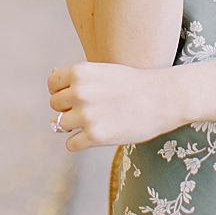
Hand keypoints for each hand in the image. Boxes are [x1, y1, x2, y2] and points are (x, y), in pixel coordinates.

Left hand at [48, 61, 176, 152]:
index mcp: (80, 72)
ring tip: (93, 122)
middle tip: (89, 110)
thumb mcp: (103, 71)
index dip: (62, 91)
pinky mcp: (96, 136)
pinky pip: (71, 144)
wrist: (164, 98)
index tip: (76, 96)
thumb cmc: (133, 83)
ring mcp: (87, 115)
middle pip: (55, 105)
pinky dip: (78, 142)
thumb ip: (77, 76)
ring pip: (60, 124)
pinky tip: (92, 137)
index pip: (52, 84)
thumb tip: (51, 75)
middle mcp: (79, 92)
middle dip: (67, 108)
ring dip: (73, 125)